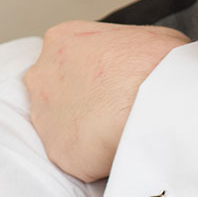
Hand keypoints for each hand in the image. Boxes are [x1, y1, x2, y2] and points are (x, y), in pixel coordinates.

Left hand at [24, 21, 188, 181]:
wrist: (155, 99)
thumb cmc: (155, 64)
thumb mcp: (154, 37)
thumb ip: (132, 49)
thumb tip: (142, 64)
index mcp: (61, 40)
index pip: (70, 58)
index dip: (95, 75)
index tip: (113, 85)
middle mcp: (42, 76)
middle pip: (58, 93)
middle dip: (83, 103)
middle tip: (114, 109)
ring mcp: (45, 116)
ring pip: (63, 128)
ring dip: (87, 132)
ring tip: (118, 132)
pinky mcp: (58, 151)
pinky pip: (76, 158)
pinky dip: (95, 159)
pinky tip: (117, 150)